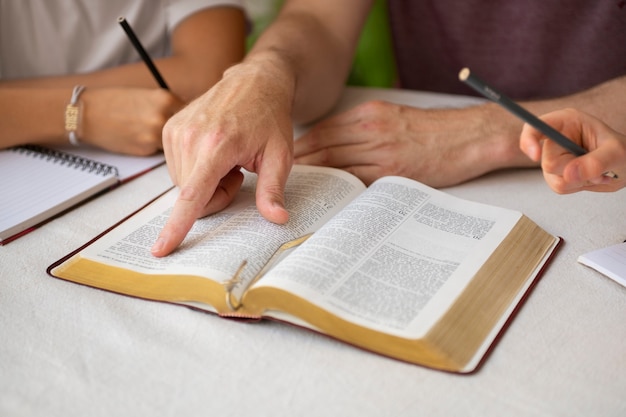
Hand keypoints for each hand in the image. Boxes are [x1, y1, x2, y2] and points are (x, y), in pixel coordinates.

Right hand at [81, 88, 183, 155]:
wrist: (88, 114)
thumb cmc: (114, 101)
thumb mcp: (146, 94)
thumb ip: (169, 104)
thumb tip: (190, 114)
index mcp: (165, 98)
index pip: (192, 110)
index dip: (191, 115)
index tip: (192, 118)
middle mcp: (163, 118)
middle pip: (186, 129)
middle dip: (182, 130)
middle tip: (176, 128)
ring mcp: (155, 136)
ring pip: (174, 142)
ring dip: (170, 140)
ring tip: (150, 131)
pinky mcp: (146, 151)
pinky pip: (160, 150)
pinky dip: (155, 146)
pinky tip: (140, 138)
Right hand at [151, 64, 293, 256]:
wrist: (253, 81)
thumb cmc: (269, 117)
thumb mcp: (281, 155)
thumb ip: (274, 190)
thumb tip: (278, 219)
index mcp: (218, 145)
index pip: (192, 195)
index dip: (177, 226)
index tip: (161, 248)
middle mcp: (190, 137)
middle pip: (192, 197)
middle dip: (216, 196)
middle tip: (239, 173)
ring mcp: (176, 131)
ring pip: (183, 186)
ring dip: (206, 183)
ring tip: (228, 159)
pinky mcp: (169, 129)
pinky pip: (178, 171)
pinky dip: (196, 171)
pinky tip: (214, 153)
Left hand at [294, 100, 532, 186]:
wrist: (470, 136)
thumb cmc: (434, 131)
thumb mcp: (395, 117)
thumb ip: (366, 128)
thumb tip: (337, 145)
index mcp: (370, 113)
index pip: (325, 130)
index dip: (304, 146)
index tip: (289, 158)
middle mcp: (371, 128)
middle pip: (324, 145)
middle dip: (301, 162)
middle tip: (281, 177)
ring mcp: (381, 150)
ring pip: (335, 163)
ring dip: (314, 176)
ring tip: (297, 190)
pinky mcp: (392, 171)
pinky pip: (356, 180)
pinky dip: (337, 188)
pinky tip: (326, 197)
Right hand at [520, 108, 625, 192]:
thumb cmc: (624, 152)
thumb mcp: (616, 153)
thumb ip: (594, 162)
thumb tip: (569, 174)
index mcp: (567, 122)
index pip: (535, 127)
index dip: (529, 140)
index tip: (535, 156)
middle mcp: (557, 138)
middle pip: (547, 161)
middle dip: (572, 168)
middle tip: (594, 165)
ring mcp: (556, 156)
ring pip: (552, 177)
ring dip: (576, 180)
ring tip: (595, 172)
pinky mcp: (557, 173)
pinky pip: (558, 187)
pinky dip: (576, 186)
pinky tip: (588, 178)